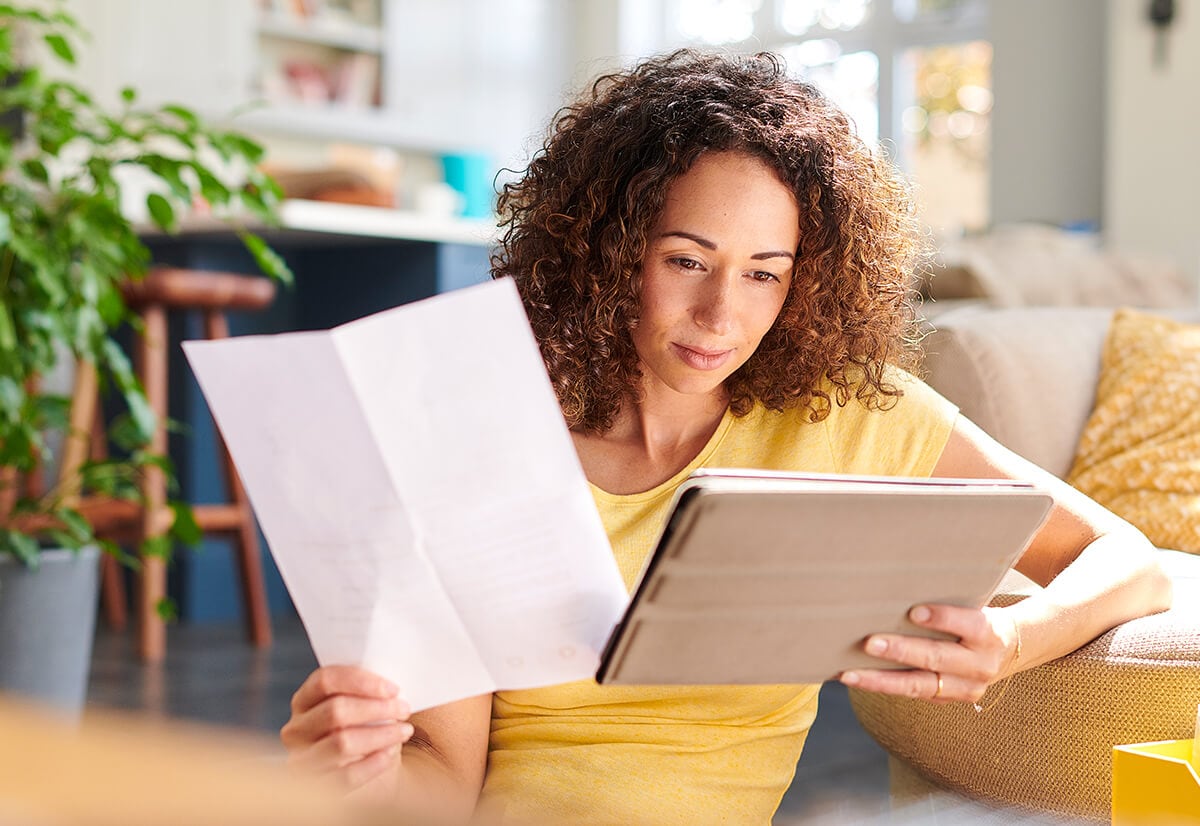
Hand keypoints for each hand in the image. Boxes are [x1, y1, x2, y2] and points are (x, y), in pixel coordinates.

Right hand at [281, 665, 413, 797]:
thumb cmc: (366, 731)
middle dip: (376, 708)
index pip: (324, 680)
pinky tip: (390, 754)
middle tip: (404, 709)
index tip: (393, 689)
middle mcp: (296, 729)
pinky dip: (373, 763)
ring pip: (342, 743)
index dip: (360, 681)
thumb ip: (368, 692)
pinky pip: (346, 775)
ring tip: (404, 731)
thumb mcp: (362, 708)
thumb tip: (391, 686)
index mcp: (304, 700)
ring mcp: (301, 760)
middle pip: (335, 711)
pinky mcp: (315, 788)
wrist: (367, 775)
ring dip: (380, 735)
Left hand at [838, 604, 1019, 704]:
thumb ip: (949, 597)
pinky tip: (856, 679)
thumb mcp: (975, 603)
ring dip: (881, 680)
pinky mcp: (950, 700)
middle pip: (937, 658)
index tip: (913, 612)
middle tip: (869, 643)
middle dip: (901, 651)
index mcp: (989, 633)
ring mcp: (965, 687)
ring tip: (849, 674)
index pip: (967, 624)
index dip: (941, 618)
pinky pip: (914, 694)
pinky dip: (883, 687)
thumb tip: (902, 579)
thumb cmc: (977, 616)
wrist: (1010, 649)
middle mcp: (980, 664)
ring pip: (920, 686)